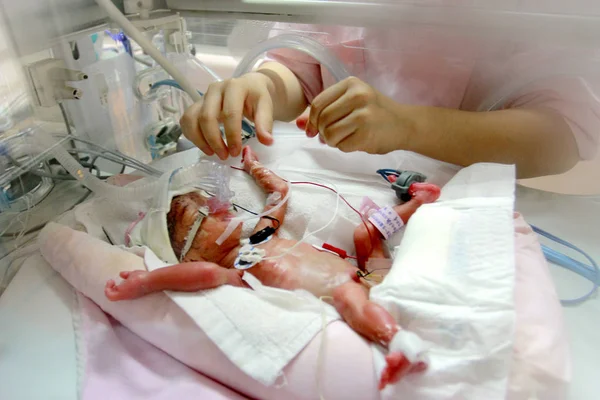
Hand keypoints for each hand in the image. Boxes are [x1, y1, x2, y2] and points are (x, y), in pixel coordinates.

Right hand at [180, 72, 274, 159]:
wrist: (249, 86)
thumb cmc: (256, 97)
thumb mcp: (266, 106)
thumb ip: (265, 123)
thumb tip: (266, 141)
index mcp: (234, 87)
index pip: (230, 113)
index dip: (232, 135)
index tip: (236, 152)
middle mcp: (215, 89)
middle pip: (207, 117)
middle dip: (214, 141)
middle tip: (225, 156)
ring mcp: (203, 96)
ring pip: (192, 119)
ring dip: (200, 140)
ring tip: (213, 153)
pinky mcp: (196, 104)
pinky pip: (186, 120)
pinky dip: (191, 136)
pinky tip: (204, 146)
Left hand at [297, 77, 413, 153]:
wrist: (405, 124)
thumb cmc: (375, 113)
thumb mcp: (350, 104)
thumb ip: (324, 111)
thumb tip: (298, 123)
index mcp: (351, 84)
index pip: (318, 103)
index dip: (311, 120)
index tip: (312, 130)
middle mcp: (358, 96)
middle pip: (323, 119)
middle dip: (322, 132)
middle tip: (330, 137)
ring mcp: (364, 115)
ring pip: (330, 134)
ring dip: (332, 142)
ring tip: (343, 139)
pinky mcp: (367, 133)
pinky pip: (342, 146)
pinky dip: (344, 148)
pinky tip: (355, 142)